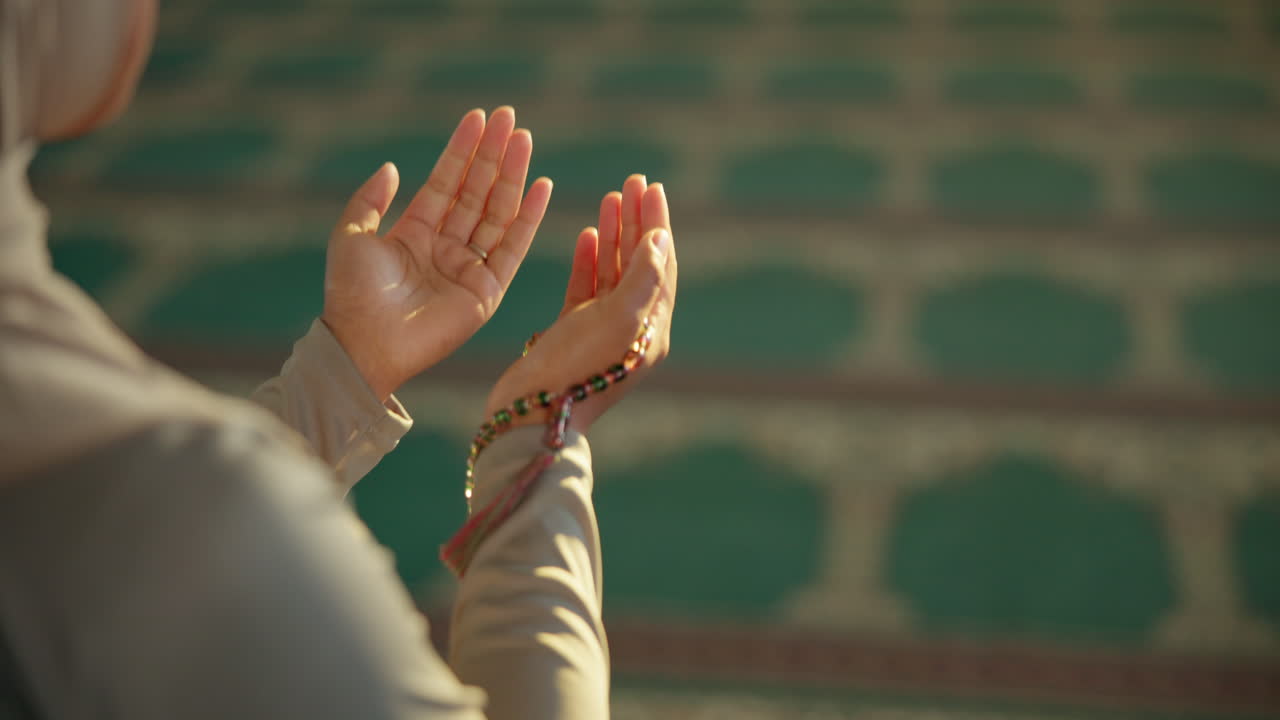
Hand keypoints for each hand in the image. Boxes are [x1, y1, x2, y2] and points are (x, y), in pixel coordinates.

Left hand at [321, 107, 552, 400]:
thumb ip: (369, 200)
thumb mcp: (351, 235)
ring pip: (497, 212)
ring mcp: (469, 268)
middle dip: (493, 154)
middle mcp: (446, 248)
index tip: (479, 118)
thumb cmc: (352, 294)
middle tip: (509, 117)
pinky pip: (513, 247)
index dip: (462, 150)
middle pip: (476, 191)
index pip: (446, 182)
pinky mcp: (487, 290)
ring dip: (512, 175)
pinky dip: (528, 217)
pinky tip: (540, 186)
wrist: (365, 343)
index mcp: (415, 234)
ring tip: (524, 138)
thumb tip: (391, 167)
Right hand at [484, 175, 676, 434]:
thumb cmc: (576, 368)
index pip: (662, 265)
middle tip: (632, 182)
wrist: (531, 415)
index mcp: (652, 329)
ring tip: (610, 197)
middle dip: (637, 221)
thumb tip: (661, 239)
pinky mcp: (572, 334)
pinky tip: (588, 234)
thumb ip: (642, 276)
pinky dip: (589, 260)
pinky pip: (587, 289)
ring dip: (614, 235)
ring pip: (613, 272)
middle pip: (640, 264)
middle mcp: (631, 329)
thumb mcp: (618, 319)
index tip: (652, 188)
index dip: (657, 225)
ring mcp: (601, 331)